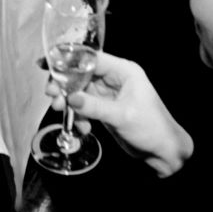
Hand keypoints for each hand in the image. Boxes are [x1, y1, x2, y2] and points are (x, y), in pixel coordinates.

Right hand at [45, 49, 192, 176]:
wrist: (163, 153)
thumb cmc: (152, 128)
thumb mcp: (122, 116)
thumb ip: (94, 106)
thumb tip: (70, 98)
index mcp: (123, 70)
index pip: (91, 58)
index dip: (68, 59)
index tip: (48, 64)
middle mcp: (114, 78)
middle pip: (81, 73)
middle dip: (65, 84)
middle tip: (52, 93)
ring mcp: (108, 93)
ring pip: (79, 90)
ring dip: (69, 101)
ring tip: (61, 111)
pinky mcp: (104, 108)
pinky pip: (83, 106)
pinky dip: (78, 115)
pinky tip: (82, 127)